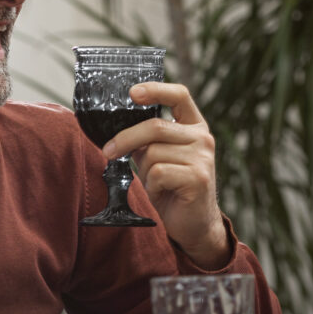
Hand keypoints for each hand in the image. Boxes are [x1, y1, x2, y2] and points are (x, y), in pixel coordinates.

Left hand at [101, 82, 228, 268]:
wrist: (192, 224)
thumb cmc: (171, 187)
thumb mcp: (157, 156)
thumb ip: (146, 138)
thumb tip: (114, 125)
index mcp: (193, 126)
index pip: (179, 95)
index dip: (156, 89)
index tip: (132, 92)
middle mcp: (202, 137)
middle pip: (154, 126)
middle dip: (125, 139)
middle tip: (108, 151)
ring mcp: (204, 157)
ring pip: (153, 152)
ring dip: (144, 170)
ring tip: (154, 182)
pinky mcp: (198, 177)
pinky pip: (159, 172)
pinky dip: (152, 184)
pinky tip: (162, 191)